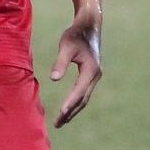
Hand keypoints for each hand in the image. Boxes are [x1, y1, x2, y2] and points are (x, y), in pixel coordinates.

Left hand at [48, 10, 103, 127]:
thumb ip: (60, 62)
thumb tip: (53, 79)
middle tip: (57, 124)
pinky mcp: (92, 75)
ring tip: (61, 121)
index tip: (61, 114)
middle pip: (83, 99)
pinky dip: (76, 102)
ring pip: (84, 98)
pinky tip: (68, 108)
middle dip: (70, 112)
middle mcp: (95, 75)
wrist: (89, 24)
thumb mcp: (66, 45)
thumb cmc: (75, 33)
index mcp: (90, 70)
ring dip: (73, 110)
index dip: (70, 103)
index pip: (79, 91)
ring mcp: (95, 76)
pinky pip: (84, 93)